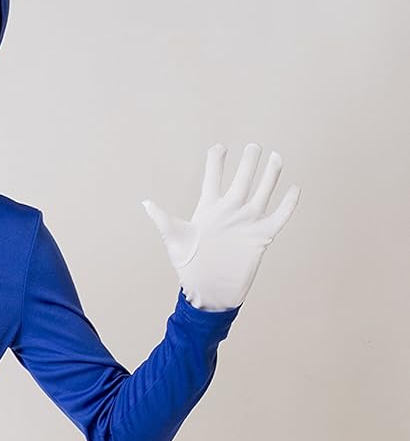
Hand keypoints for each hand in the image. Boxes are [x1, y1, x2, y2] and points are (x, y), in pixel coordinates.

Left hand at [141, 144, 300, 310]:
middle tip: (254, 147)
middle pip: (243, 177)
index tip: (219, 147)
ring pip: (263, 191)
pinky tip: (295, 189)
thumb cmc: (189, 267)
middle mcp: (230, 210)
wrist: (208, 292)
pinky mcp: (261, 236)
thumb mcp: (175, 242)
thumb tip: (145, 203)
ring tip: (275, 157)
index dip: (216, 159)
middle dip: (249, 161)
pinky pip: (279, 216)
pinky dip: (288, 204)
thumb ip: (163, 220)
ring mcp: (247, 222)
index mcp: (209, 207)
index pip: (214, 176)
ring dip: (270, 174)